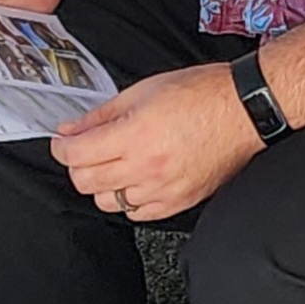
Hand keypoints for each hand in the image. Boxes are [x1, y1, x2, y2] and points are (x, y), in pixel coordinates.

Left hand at [51, 62, 261, 222]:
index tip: (62, 141)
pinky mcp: (179, 202)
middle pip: (86, 183)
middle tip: (84, 150)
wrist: (243, 109)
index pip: (76, 155)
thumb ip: (102, 114)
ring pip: (109, 203)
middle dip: (77, 165)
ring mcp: (163, 189)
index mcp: (134, 135)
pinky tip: (138, 179)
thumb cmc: (201, 93)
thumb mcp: (143, 89)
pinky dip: (130, 200)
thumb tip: (71, 129)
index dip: (61, 147)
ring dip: (104, 185)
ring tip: (115, 163)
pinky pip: (138, 214)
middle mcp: (146, 167)